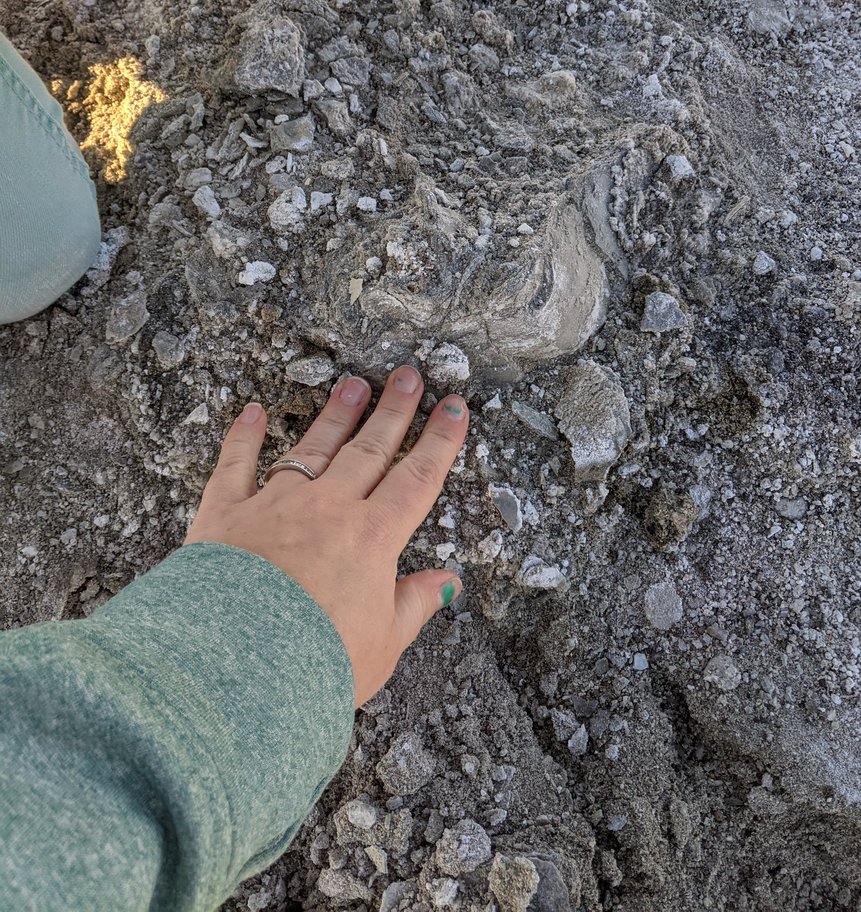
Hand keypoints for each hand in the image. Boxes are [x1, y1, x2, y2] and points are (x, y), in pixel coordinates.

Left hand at [185, 367, 467, 705]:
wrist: (235, 666)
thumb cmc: (315, 663)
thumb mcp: (382, 645)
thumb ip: (414, 605)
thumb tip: (447, 582)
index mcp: (373, 538)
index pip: (417, 479)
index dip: (440, 442)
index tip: (454, 408)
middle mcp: (328, 509)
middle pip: (370, 449)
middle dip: (394, 410)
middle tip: (408, 374)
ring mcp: (276, 504)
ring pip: (314, 448)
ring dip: (336, 414)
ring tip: (354, 384)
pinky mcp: (226, 513)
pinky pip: (236, 465)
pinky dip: (243, 437)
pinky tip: (251, 412)